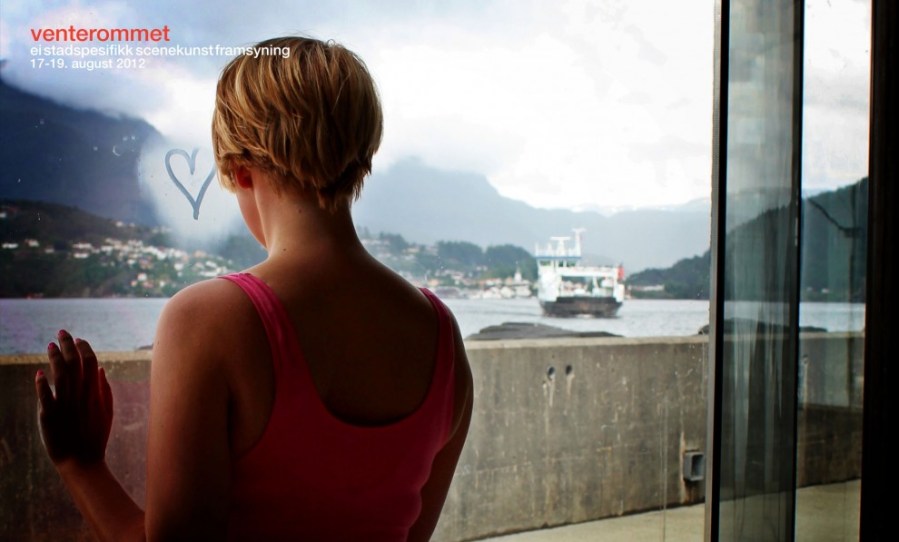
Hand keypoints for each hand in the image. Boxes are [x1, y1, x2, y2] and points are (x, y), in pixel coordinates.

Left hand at [35, 330, 113, 466]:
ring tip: (50, 345)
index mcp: (95, 393)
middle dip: (68, 345)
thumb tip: (101, 369)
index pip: (91, 362)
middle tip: (62, 333)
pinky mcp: (51, 417)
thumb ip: (104, 389)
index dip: (84, 348)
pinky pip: (46, 397)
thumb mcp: (107, 411)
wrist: (83, 461)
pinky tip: (40, 373)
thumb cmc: (95, 436)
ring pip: (60, 375)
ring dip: (55, 359)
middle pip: (75, 363)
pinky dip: (42, 385)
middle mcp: (81, 396)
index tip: (78, 340)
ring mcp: (66, 405)